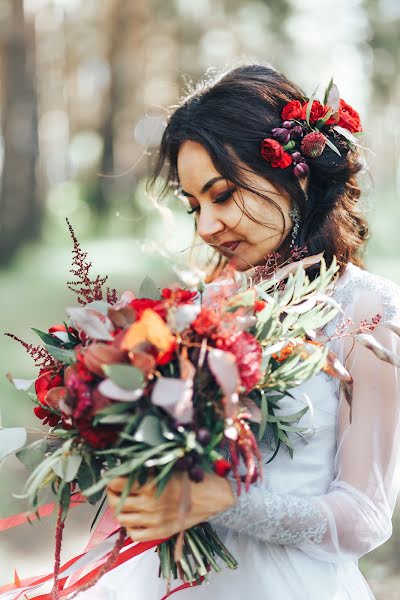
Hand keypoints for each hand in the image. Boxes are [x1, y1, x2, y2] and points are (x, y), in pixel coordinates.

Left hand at [106, 471, 235, 541]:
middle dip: (111, 494)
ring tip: (122, 503)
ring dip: (118, 510)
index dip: (109, 479)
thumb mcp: (167, 467)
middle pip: (116, 502)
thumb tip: (124, 467)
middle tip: (113, 489)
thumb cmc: (190, 478)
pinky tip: (133, 518)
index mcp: (151, 485)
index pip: (118, 483)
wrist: (212, 497)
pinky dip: (129, 527)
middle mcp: (150, 504)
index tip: (108, 476)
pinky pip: (134, 535)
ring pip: (122, 519)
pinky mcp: (160, 532)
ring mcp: (154, 521)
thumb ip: (146, 469)